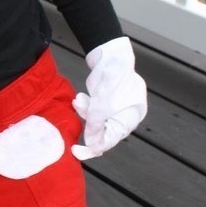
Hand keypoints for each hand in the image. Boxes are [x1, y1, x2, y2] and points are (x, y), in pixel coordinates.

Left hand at [71, 36, 146, 160]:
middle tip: (74, 142)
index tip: (77, 152)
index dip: (93, 148)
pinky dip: (87, 105)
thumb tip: (92, 146)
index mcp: (131, 119)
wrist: (110, 54)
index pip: (111, 140)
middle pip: (104, 131)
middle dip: (88, 127)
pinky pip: (94, 109)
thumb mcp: (101, 107)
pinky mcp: (106, 98)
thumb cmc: (112, 79)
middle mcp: (126, 115)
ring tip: (78, 101)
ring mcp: (117, 106)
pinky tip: (80, 98)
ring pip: (97, 119)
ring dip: (85, 113)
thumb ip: (95, 127)